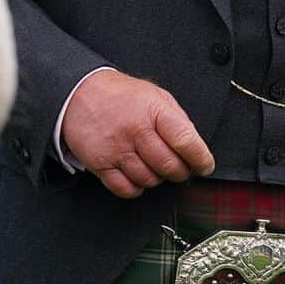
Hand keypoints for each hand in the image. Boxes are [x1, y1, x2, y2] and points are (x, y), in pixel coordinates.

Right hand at [61, 69, 214, 198]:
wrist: (79, 93)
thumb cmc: (120, 95)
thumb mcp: (153, 95)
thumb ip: (176, 119)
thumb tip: (195, 147)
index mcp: (153, 110)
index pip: (186, 141)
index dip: (201, 158)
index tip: (205, 165)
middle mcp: (135, 130)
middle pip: (170, 167)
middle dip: (181, 172)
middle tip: (179, 166)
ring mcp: (117, 148)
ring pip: (150, 181)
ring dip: (157, 178)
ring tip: (153, 164)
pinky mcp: (101, 164)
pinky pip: (127, 189)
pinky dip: (136, 187)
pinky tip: (136, 173)